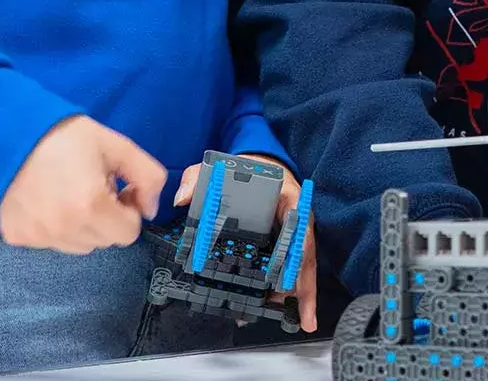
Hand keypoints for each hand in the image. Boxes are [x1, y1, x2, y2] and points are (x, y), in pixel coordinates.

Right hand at [0, 115, 166, 254]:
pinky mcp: (17, 236)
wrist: (11, 131)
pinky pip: (50, 243)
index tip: (115, 189)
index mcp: (91, 206)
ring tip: (68, 193)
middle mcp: (63, 228)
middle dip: (106, 218)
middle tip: (90, 187)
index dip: (128, 210)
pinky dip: (55, 228)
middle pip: (104, 241)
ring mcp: (37, 236)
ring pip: (78, 245)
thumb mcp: (118, 146)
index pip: (128, 233)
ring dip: (81, 226)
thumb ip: (149, 178)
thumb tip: (151, 211)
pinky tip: (48, 201)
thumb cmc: (67, 137)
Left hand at [174, 155, 318, 331]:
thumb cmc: (245, 167)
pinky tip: (281, 308)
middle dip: (304, 287)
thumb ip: (199, 180)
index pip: (297, 228)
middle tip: (304, 318)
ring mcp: (295, 233)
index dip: (297, 254)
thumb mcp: (219, 167)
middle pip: (305, 256)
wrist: (260, 166)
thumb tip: (182, 200)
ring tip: (296, 321)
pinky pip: (292, 267)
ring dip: (299, 294)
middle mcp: (298, 218)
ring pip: (302, 266)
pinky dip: (290, 288)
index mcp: (289, 198)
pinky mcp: (288, 243)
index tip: (291, 278)